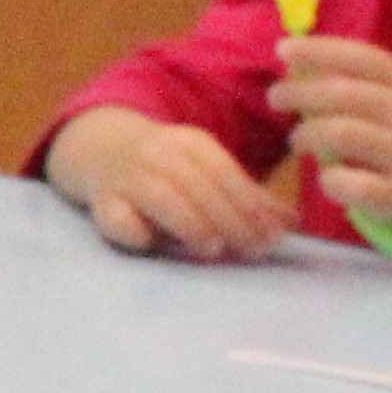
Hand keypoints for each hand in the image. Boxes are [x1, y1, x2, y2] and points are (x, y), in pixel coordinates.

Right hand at [72, 117, 283, 262]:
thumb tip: (290, 224)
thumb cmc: (168, 168)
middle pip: (197, 185)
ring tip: (213, 249)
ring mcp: (126, 176)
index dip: (250, 205)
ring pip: (160, 196)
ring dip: (190, 223)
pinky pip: (115, 216)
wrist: (101, 148)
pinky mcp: (101, 200)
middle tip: (251, 250)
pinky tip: (151, 243)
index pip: (224, 171)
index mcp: (189, 142)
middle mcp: (157, 154)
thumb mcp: (206, 170)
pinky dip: (133, 230)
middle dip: (229, 220)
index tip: (272, 236)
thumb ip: (246, 197)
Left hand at [271, 36, 391, 241]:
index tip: (282, 49)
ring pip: (341, 134)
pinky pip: (348, 183)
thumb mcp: (390, 102)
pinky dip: (327, 179)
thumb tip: (293, 62)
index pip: (363, 57)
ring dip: (306, 134)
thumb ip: (352, 82)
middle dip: (299, 92)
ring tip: (297, 141)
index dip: (320, 50)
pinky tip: (327, 177)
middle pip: (343, 94)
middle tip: (275, 98)